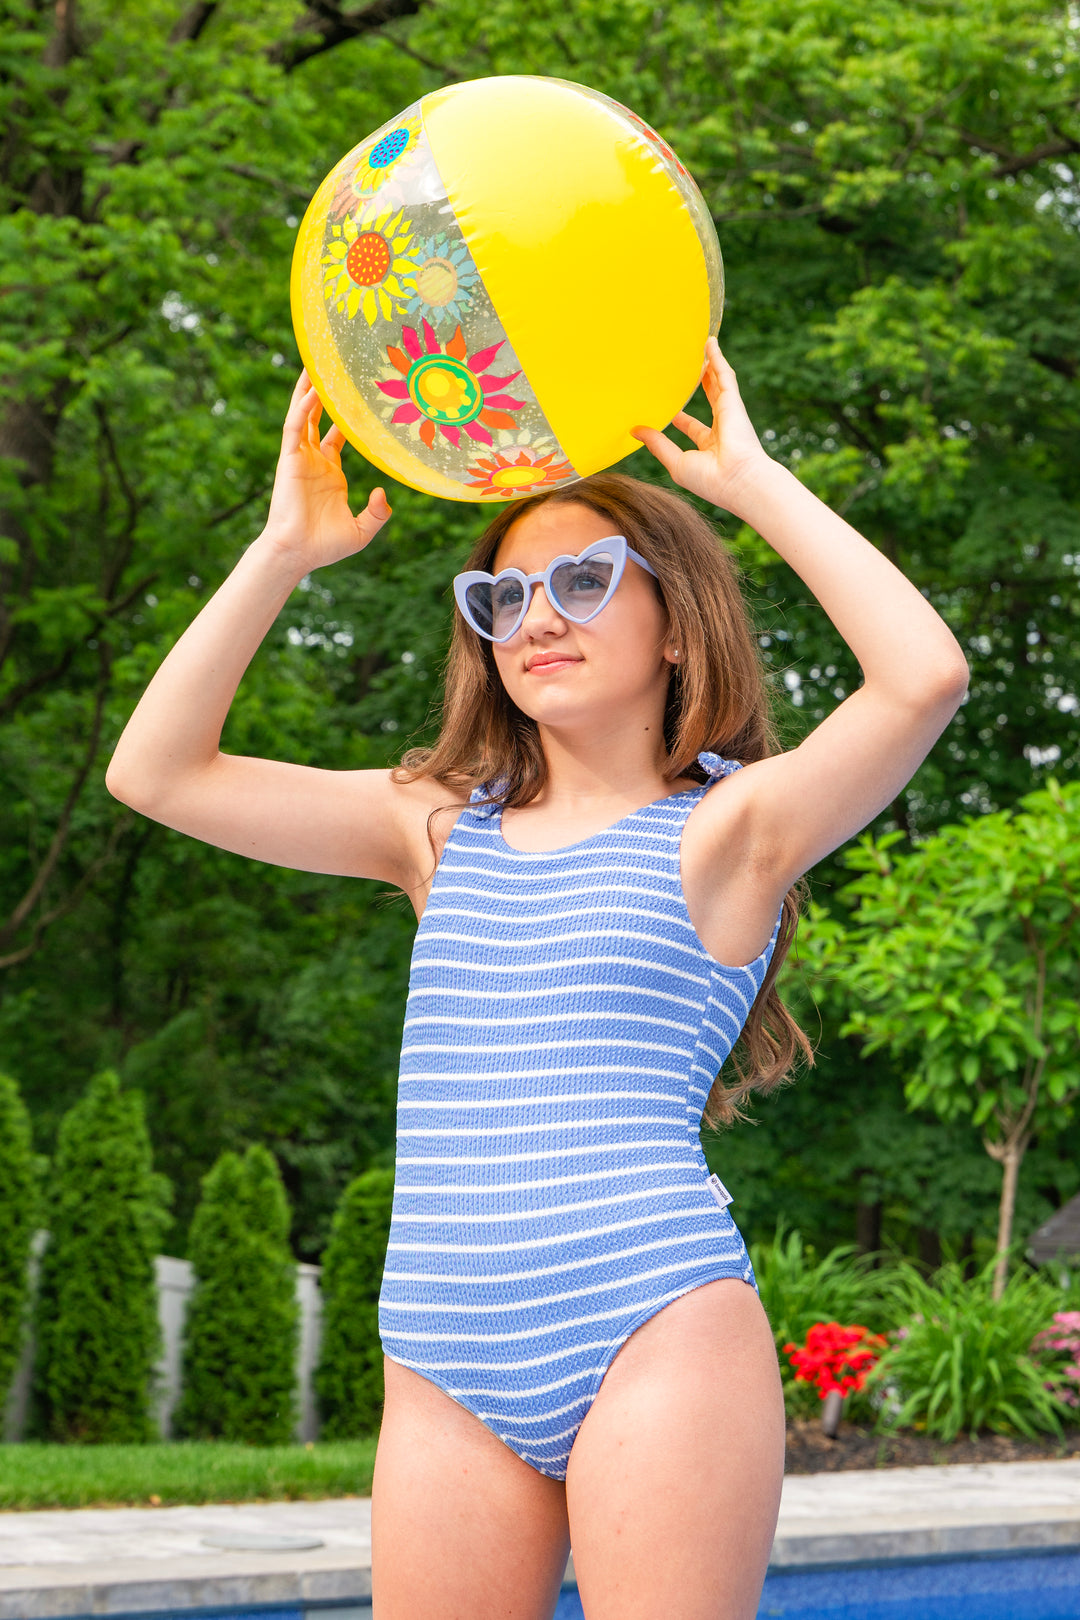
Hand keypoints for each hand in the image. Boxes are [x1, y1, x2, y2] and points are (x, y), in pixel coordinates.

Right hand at [261, 370, 391, 569]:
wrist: (299, 553)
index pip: (337, 435)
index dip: (346, 416)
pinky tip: (312, 389)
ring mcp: (300, 458)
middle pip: (317, 417)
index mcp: (330, 473)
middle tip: (333, 367)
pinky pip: (295, 427)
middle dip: (323, 393)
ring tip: (315, 362)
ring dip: (308, 390)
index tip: (358, 396)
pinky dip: (303, 407)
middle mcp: (314, 460)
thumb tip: (382, 491)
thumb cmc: (325, 546)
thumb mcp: (362, 530)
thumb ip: (378, 513)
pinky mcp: (289, 459)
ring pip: (304, 414)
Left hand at [632, 337, 772, 514]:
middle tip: (683, 370)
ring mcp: (729, 414)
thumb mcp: (675, 461)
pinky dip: (717, 358)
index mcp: (708, 447)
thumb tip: (635, 430)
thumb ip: (657, 444)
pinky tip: (709, 343)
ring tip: (699, 347)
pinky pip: (724, 374)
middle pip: (707, 400)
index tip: (667, 406)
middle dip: (698, 385)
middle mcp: (720, 429)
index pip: (692, 427)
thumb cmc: (709, 479)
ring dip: (709, 366)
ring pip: (717, 383)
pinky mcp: (733, 401)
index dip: (680, 416)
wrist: (737, 480)